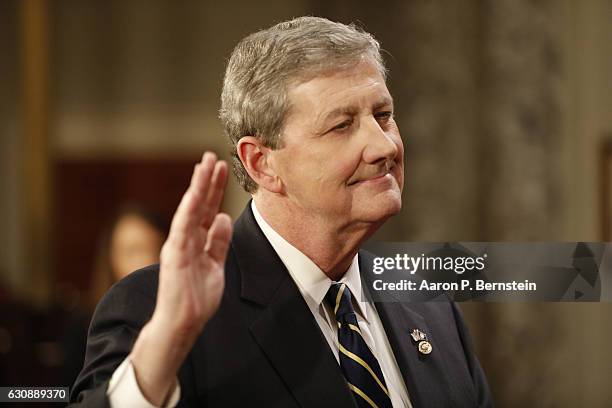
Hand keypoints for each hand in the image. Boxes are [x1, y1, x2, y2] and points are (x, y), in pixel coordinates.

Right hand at [154, 151, 231, 336]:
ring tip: (204, 165)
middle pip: (198, 204)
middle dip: (206, 180)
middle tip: (212, 156)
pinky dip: (188, 211)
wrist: (184, 322)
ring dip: (197, 187)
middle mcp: (187, 238)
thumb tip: (223, 217)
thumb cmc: (197, 297)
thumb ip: (218, 241)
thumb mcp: (215, 264)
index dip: (213, 188)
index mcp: (197, 240)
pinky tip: (194, 195)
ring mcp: (179, 245)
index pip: (207, 208)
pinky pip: (182, 229)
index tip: (220, 167)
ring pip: (189, 210)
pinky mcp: (174, 256)